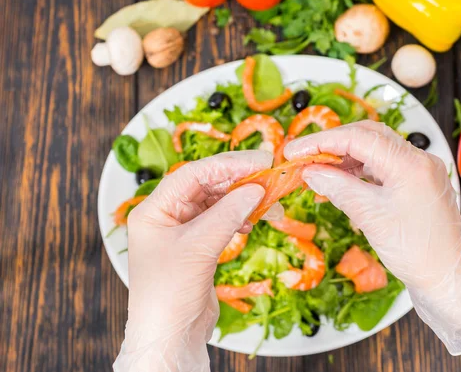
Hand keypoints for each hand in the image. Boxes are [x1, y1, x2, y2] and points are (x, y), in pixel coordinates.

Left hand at [113, 151, 272, 371]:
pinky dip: (240, 217)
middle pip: (206, 185)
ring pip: (217, 202)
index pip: (193, 174)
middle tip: (269, 175)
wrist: (170, 337)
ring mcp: (184, 231)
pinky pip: (222, 220)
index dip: (227, 164)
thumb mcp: (198, 248)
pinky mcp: (199, 246)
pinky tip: (253, 220)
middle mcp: (167, 216)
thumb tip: (255, 189)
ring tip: (268, 201)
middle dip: (238, 180)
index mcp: (155, 210)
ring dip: (243, 199)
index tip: (258, 161)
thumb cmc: (168, 294)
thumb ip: (227, 214)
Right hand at [285, 121, 460, 355]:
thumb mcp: (371, 218)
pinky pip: (381, 166)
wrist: (448, 278)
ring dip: (343, 157)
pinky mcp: (415, 182)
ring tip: (315, 170)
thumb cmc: (417, 253)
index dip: (321, 142)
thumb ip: (338, 188)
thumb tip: (310, 171)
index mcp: (411, 164)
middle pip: (367, 136)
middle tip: (301, 156)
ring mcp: (419, 170)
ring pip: (373, 149)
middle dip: (331, 144)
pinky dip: (357, 170)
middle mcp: (418, 160)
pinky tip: (337, 180)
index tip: (294, 151)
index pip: (359, 137)